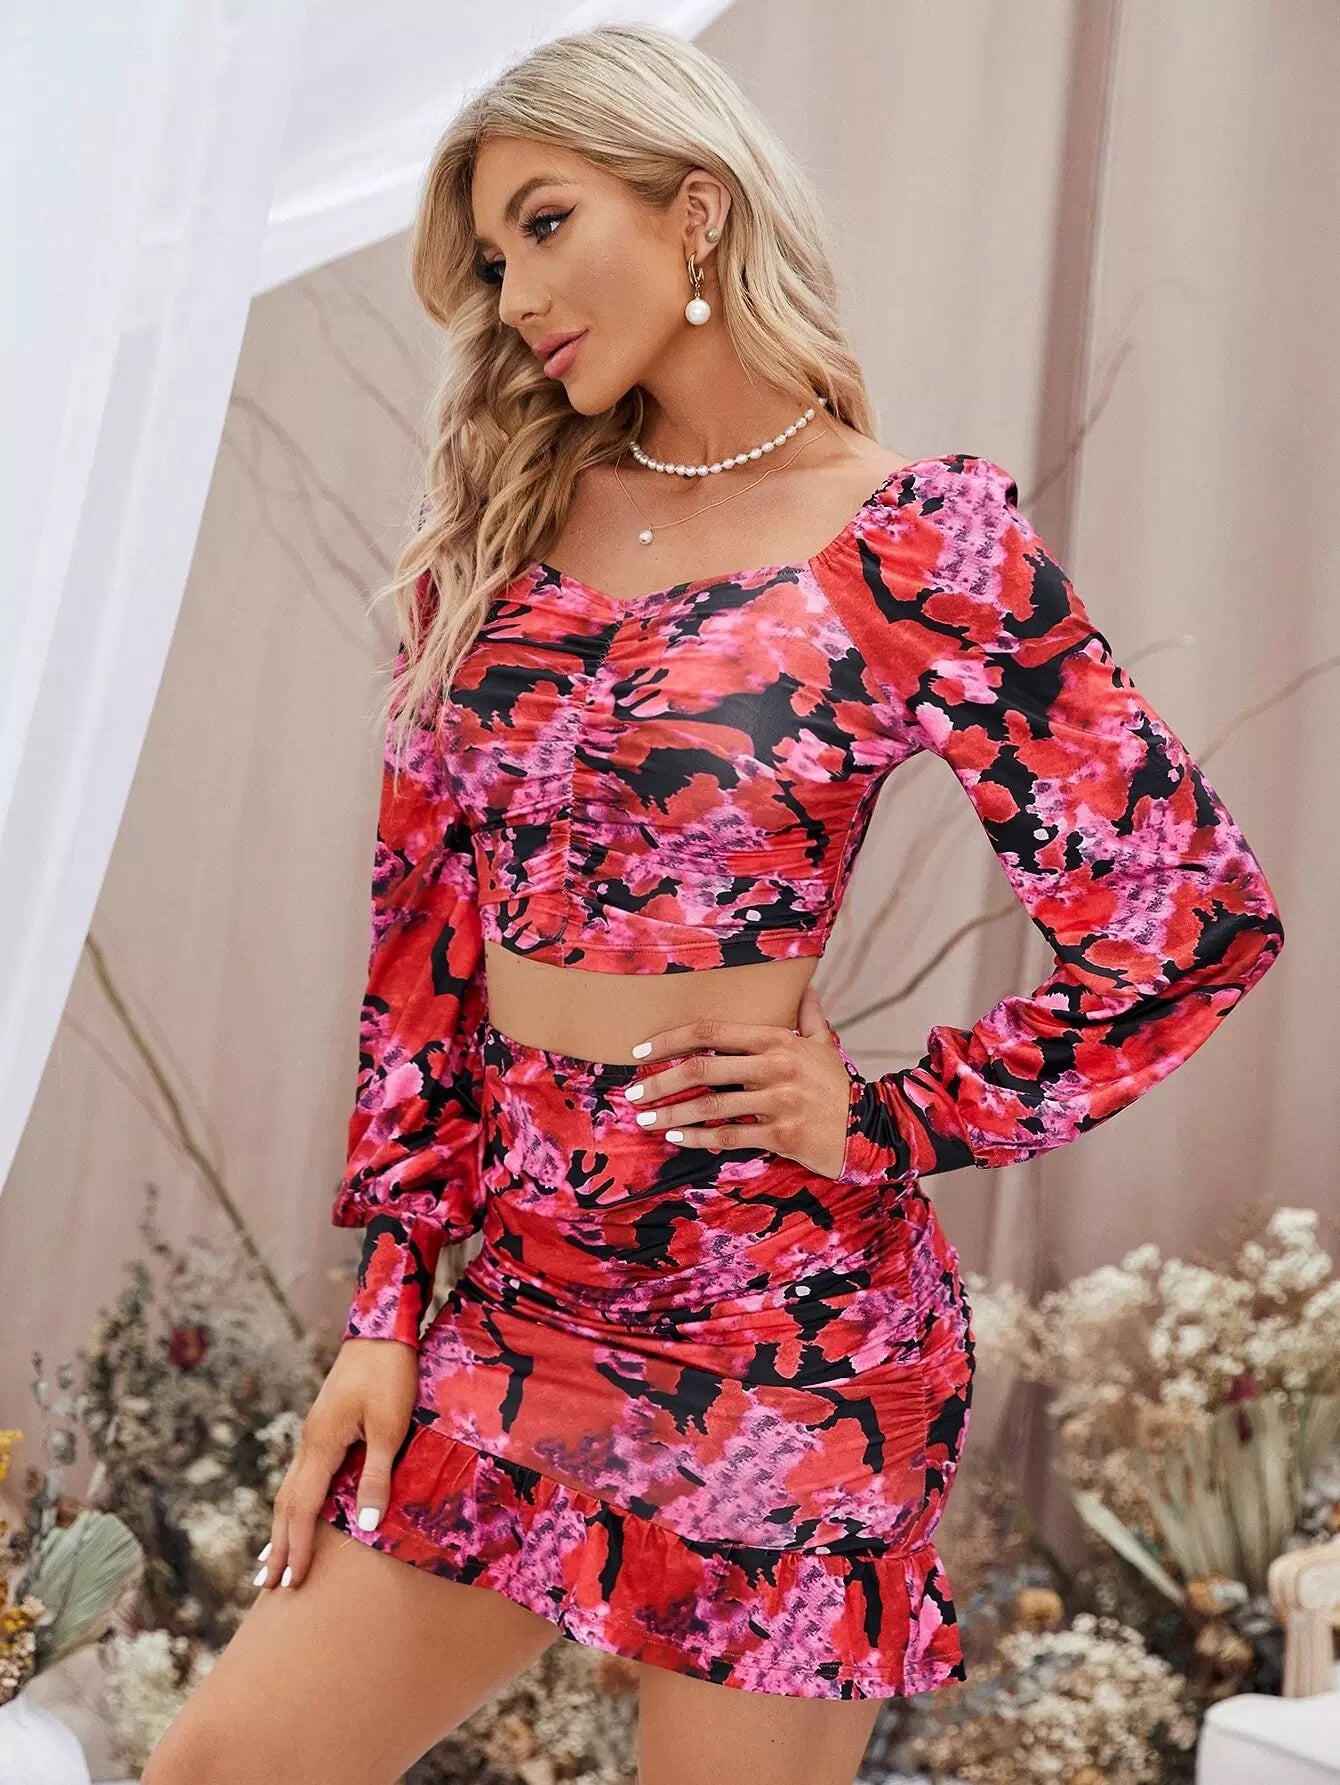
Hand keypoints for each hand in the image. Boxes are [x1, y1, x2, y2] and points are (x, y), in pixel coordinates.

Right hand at [253, 1336, 416, 1590]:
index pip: (301, 1508)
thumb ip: (377, 1476)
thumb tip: (365, 1525)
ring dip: (281, 1527)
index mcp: (321, 1445)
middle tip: (267, 1587)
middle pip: (286, 1503)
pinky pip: (303, 1475)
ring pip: (290, 1489)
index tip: (292, 1582)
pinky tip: (297, 1511)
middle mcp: (310, 1442)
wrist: (382, 1332)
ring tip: (270, 1561)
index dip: (297, 1547)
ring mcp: (315, 1433)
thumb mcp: (389, 1428)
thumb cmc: (390, 1376)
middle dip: (278, 1545)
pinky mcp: (325, 1426)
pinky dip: (294, 1503)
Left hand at [623, 982, 852, 1178]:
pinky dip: (699, 1138)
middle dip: (660, 1081)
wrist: (869, 1129)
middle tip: (632, 1092)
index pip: (712, 1032)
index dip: (671, 1039)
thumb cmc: (837, 1085)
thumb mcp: (824, 1043)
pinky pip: (730, 1136)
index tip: (642, 1050)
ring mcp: (778, 1102)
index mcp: (777, 1041)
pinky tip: (676, 1139)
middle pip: (702, 1070)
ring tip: (644, 1120)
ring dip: (670, 1114)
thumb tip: (805, 985)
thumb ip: (808, 1014)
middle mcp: (774, 1068)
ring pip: (710, 1107)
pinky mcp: (781, 1135)